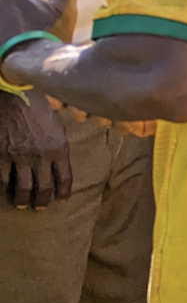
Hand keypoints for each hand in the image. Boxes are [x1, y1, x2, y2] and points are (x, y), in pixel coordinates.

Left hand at [0, 0, 78, 48]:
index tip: (41, 31)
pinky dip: (5, 42)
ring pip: (5, 26)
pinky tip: (11, 52)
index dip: (33, 18)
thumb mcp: (63, 9)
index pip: (22, 3)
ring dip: (10, 35)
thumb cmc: (49, 35)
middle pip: (10, 15)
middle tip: (31, 41)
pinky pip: (1, 38)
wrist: (33, 63)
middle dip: (17, 26)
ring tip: (21, 50)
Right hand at [0, 91, 70, 208]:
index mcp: (59, 148)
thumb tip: (58, 162)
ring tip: (21, 204)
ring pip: (22, 188)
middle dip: (41, 201)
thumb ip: (57, 145)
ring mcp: (19, 157)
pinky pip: (2, 179)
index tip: (61, 201)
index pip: (64, 178)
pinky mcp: (0, 155)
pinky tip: (4, 192)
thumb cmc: (37, 106)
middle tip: (39, 207)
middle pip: (43, 188)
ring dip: (22, 199)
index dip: (63, 192)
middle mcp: (41, 156)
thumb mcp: (56, 125)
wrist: (13, 94)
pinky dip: (3, 189)